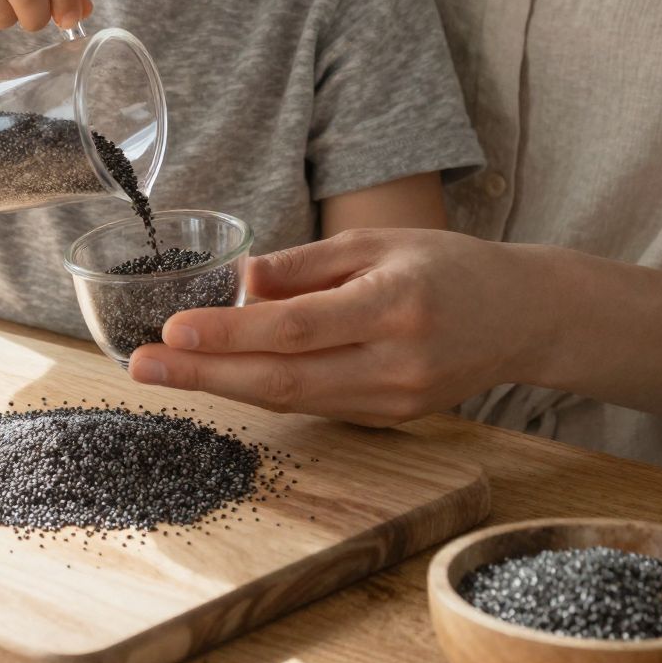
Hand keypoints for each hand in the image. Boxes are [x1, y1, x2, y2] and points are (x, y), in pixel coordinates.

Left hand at [129, 227, 537, 424]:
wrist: (521, 318)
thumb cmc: (445, 266)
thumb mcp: (377, 243)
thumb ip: (306, 266)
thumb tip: (240, 284)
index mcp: (393, 305)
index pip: (296, 327)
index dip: (230, 332)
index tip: (172, 330)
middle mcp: (395, 362)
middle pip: (283, 378)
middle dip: (204, 374)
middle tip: (140, 366)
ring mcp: (394, 401)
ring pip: (293, 400)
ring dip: (223, 387)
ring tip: (164, 372)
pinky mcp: (390, 419)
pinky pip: (315, 404)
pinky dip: (265, 390)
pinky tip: (223, 376)